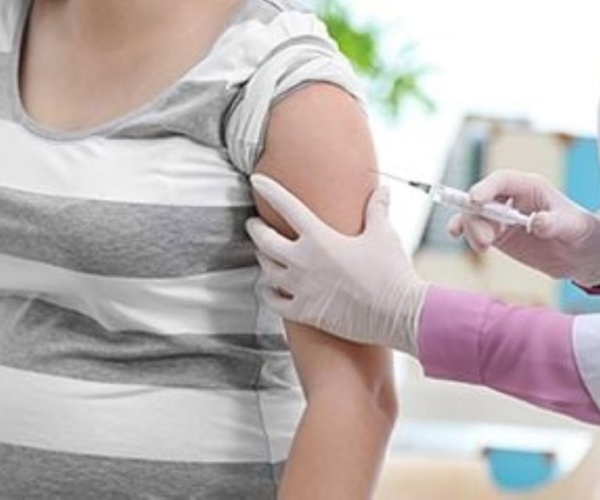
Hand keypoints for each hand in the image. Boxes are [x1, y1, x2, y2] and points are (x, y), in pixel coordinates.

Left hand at [246, 174, 428, 354]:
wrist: (398, 314)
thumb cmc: (391, 272)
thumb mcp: (383, 235)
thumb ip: (377, 210)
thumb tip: (383, 190)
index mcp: (320, 238)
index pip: (287, 206)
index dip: (269, 190)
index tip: (257, 180)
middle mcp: (303, 261)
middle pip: (265, 240)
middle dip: (256, 228)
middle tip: (254, 223)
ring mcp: (300, 288)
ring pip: (266, 270)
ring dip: (262, 259)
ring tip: (263, 254)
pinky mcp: (304, 312)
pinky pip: (272, 301)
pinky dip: (266, 292)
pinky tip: (267, 287)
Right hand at [448, 169, 599, 285]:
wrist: (579, 254)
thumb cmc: (580, 232)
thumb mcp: (573, 227)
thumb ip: (555, 223)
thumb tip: (537, 222)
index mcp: (530, 187)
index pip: (502, 180)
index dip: (486, 187)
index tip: (474, 199)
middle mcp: (511, 198)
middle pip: (482, 199)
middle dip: (476, 217)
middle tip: (485, 241)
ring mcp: (501, 216)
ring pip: (474, 216)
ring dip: (472, 230)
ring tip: (483, 247)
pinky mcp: (496, 233)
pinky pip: (473, 229)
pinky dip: (463, 231)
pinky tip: (456, 234)